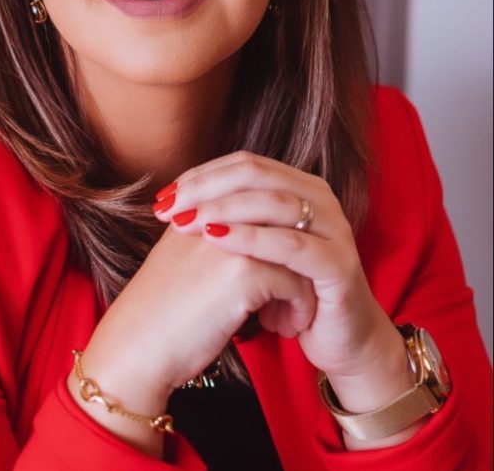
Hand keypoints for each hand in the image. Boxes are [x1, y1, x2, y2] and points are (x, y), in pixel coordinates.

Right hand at [70, 218, 315, 455]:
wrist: (137, 346)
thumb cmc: (159, 310)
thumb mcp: (182, 256)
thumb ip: (210, 234)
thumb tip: (250, 236)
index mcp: (198, 205)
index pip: (255, 195)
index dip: (276, 226)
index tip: (283, 259)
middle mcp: (217, 213)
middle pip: (282, 215)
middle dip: (298, 246)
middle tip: (301, 279)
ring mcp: (232, 240)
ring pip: (296, 249)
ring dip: (304, 281)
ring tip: (297, 309)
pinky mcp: (245, 274)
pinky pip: (296, 283)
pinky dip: (300, 307)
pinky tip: (288, 327)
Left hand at [154, 151, 408, 392]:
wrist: (336, 339)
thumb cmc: (288, 290)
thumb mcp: (254, 248)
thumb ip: (228, 218)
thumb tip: (174, 197)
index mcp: (300, 185)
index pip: (244, 164)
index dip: (202, 175)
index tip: (164, 195)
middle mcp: (320, 198)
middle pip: (256, 174)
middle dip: (207, 187)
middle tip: (170, 206)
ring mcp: (334, 228)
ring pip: (274, 203)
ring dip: (225, 209)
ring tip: (187, 222)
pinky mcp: (339, 264)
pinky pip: (292, 245)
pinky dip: (253, 239)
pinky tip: (219, 242)